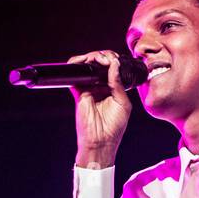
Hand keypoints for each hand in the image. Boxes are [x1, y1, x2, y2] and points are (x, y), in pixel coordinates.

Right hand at [69, 49, 131, 168]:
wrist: (101, 141)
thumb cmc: (114, 127)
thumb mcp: (123, 102)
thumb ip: (118, 83)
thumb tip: (114, 64)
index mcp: (112, 89)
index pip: (112, 69)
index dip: (114, 60)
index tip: (117, 60)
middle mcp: (100, 87)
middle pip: (99, 64)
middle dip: (104, 56)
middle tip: (109, 58)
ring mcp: (88, 88)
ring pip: (88, 66)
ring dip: (94, 58)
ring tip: (101, 60)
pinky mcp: (78, 92)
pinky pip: (75, 75)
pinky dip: (79, 64)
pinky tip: (89, 62)